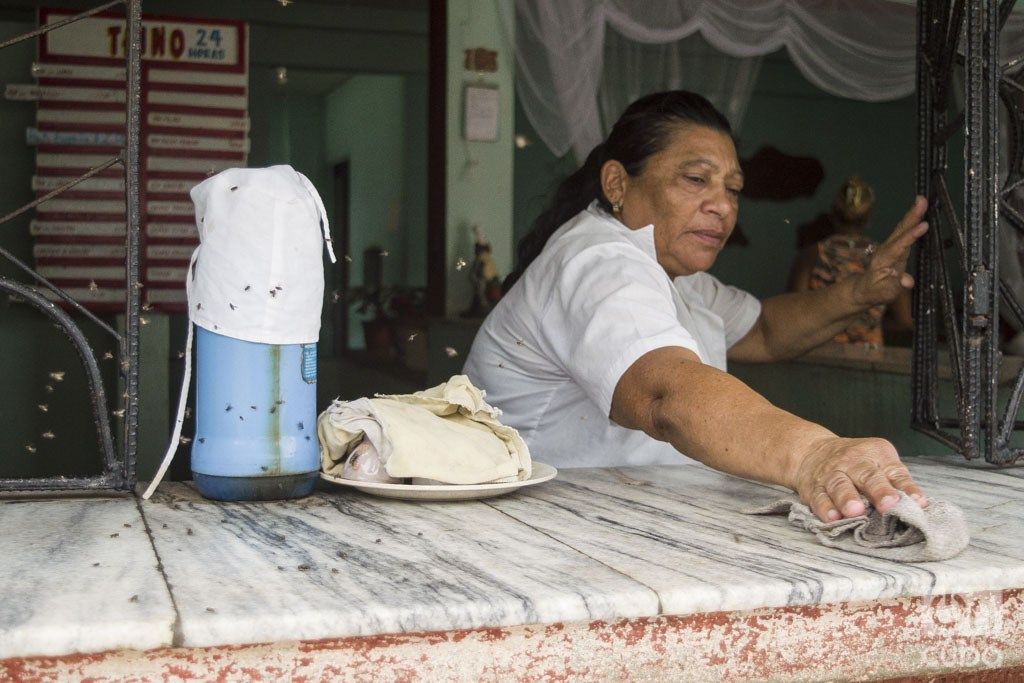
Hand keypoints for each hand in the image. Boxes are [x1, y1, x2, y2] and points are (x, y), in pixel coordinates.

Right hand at [791, 436, 928, 521]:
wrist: (812, 451)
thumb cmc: (855, 462)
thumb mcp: (879, 462)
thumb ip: (897, 482)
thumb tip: (920, 506)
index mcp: (875, 454)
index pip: (894, 471)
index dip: (906, 487)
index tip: (918, 502)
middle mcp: (852, 462)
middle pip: (866, 475)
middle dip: (878, 490)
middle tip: (888, 505)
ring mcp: (831, 474)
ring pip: (839, 485)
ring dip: (847, 498)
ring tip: (855, 511)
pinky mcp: (814, 488)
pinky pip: (818, 497)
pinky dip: (824, 508)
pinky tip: (832, 517)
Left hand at [850, 195, 928, 306]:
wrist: (863, 288)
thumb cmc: (874, 291)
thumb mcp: (883, 293)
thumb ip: (894, 286)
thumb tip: (908, 281)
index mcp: (883, 260)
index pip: (899, 246)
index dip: (911, 236)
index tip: (924, 225)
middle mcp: (886, 250)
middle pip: (900, 231)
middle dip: (911, 216)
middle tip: (921, 200)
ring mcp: (891, 246)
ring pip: (902, 228)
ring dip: (912, 214)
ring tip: (921, 199)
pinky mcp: (896, 246)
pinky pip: (904, 230)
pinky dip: (912, 219)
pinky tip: (919, 209)